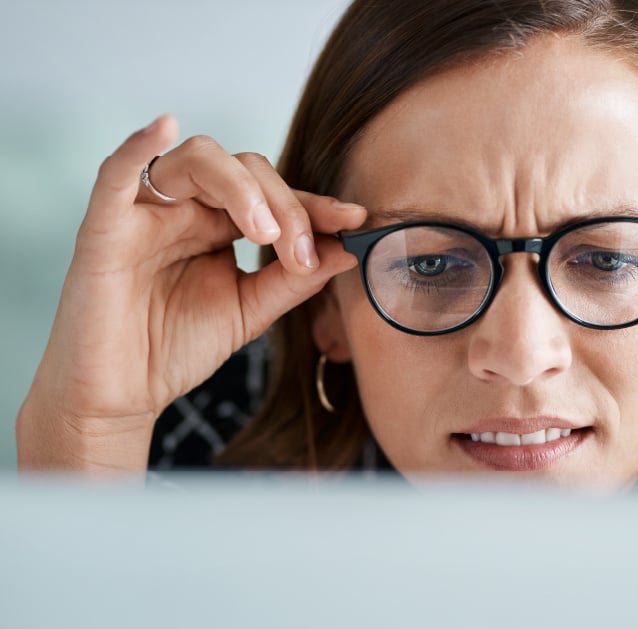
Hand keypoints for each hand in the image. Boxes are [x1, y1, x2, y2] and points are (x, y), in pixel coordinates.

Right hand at [16, 115, 365, 470]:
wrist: (120, 396)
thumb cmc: (175, 349)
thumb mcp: (252, 312)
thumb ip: (295, 280)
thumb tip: (350, 249)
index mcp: (220, 224)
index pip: (276, 195)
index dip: (316, 205)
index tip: (357, 219)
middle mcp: (186, 209)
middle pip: (246, 170)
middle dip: (286, 206)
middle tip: (300, 254)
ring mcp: (146, 213)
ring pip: (197, 161)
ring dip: (241, 188)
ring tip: (264, 233)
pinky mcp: (104, 228)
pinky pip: (115, 174)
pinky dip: (139, 144)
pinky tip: (166, 127)